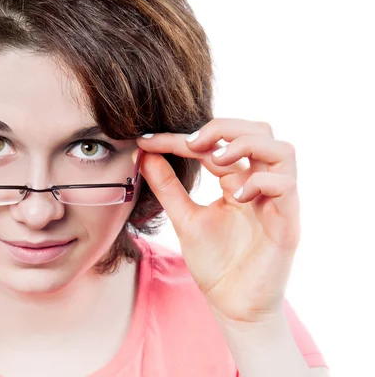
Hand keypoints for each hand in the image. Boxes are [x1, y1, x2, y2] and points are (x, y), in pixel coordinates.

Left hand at [136, 118, 299, 325]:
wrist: (233, 306)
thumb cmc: (216, 264)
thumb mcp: (184, 218)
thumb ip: (167, 187)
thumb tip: (144, 154)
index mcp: (237, 181)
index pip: (215, 144)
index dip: (181, 137)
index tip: (147, 140)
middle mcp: (260, 185)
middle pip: (259, 130)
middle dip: (224, 127)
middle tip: (191, 143)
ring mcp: (277, 202)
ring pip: (281, 149)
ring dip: (246, 145)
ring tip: (216, 161)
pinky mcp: (288, 222)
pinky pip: (285, 185)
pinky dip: (260, 181)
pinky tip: (235, 196)